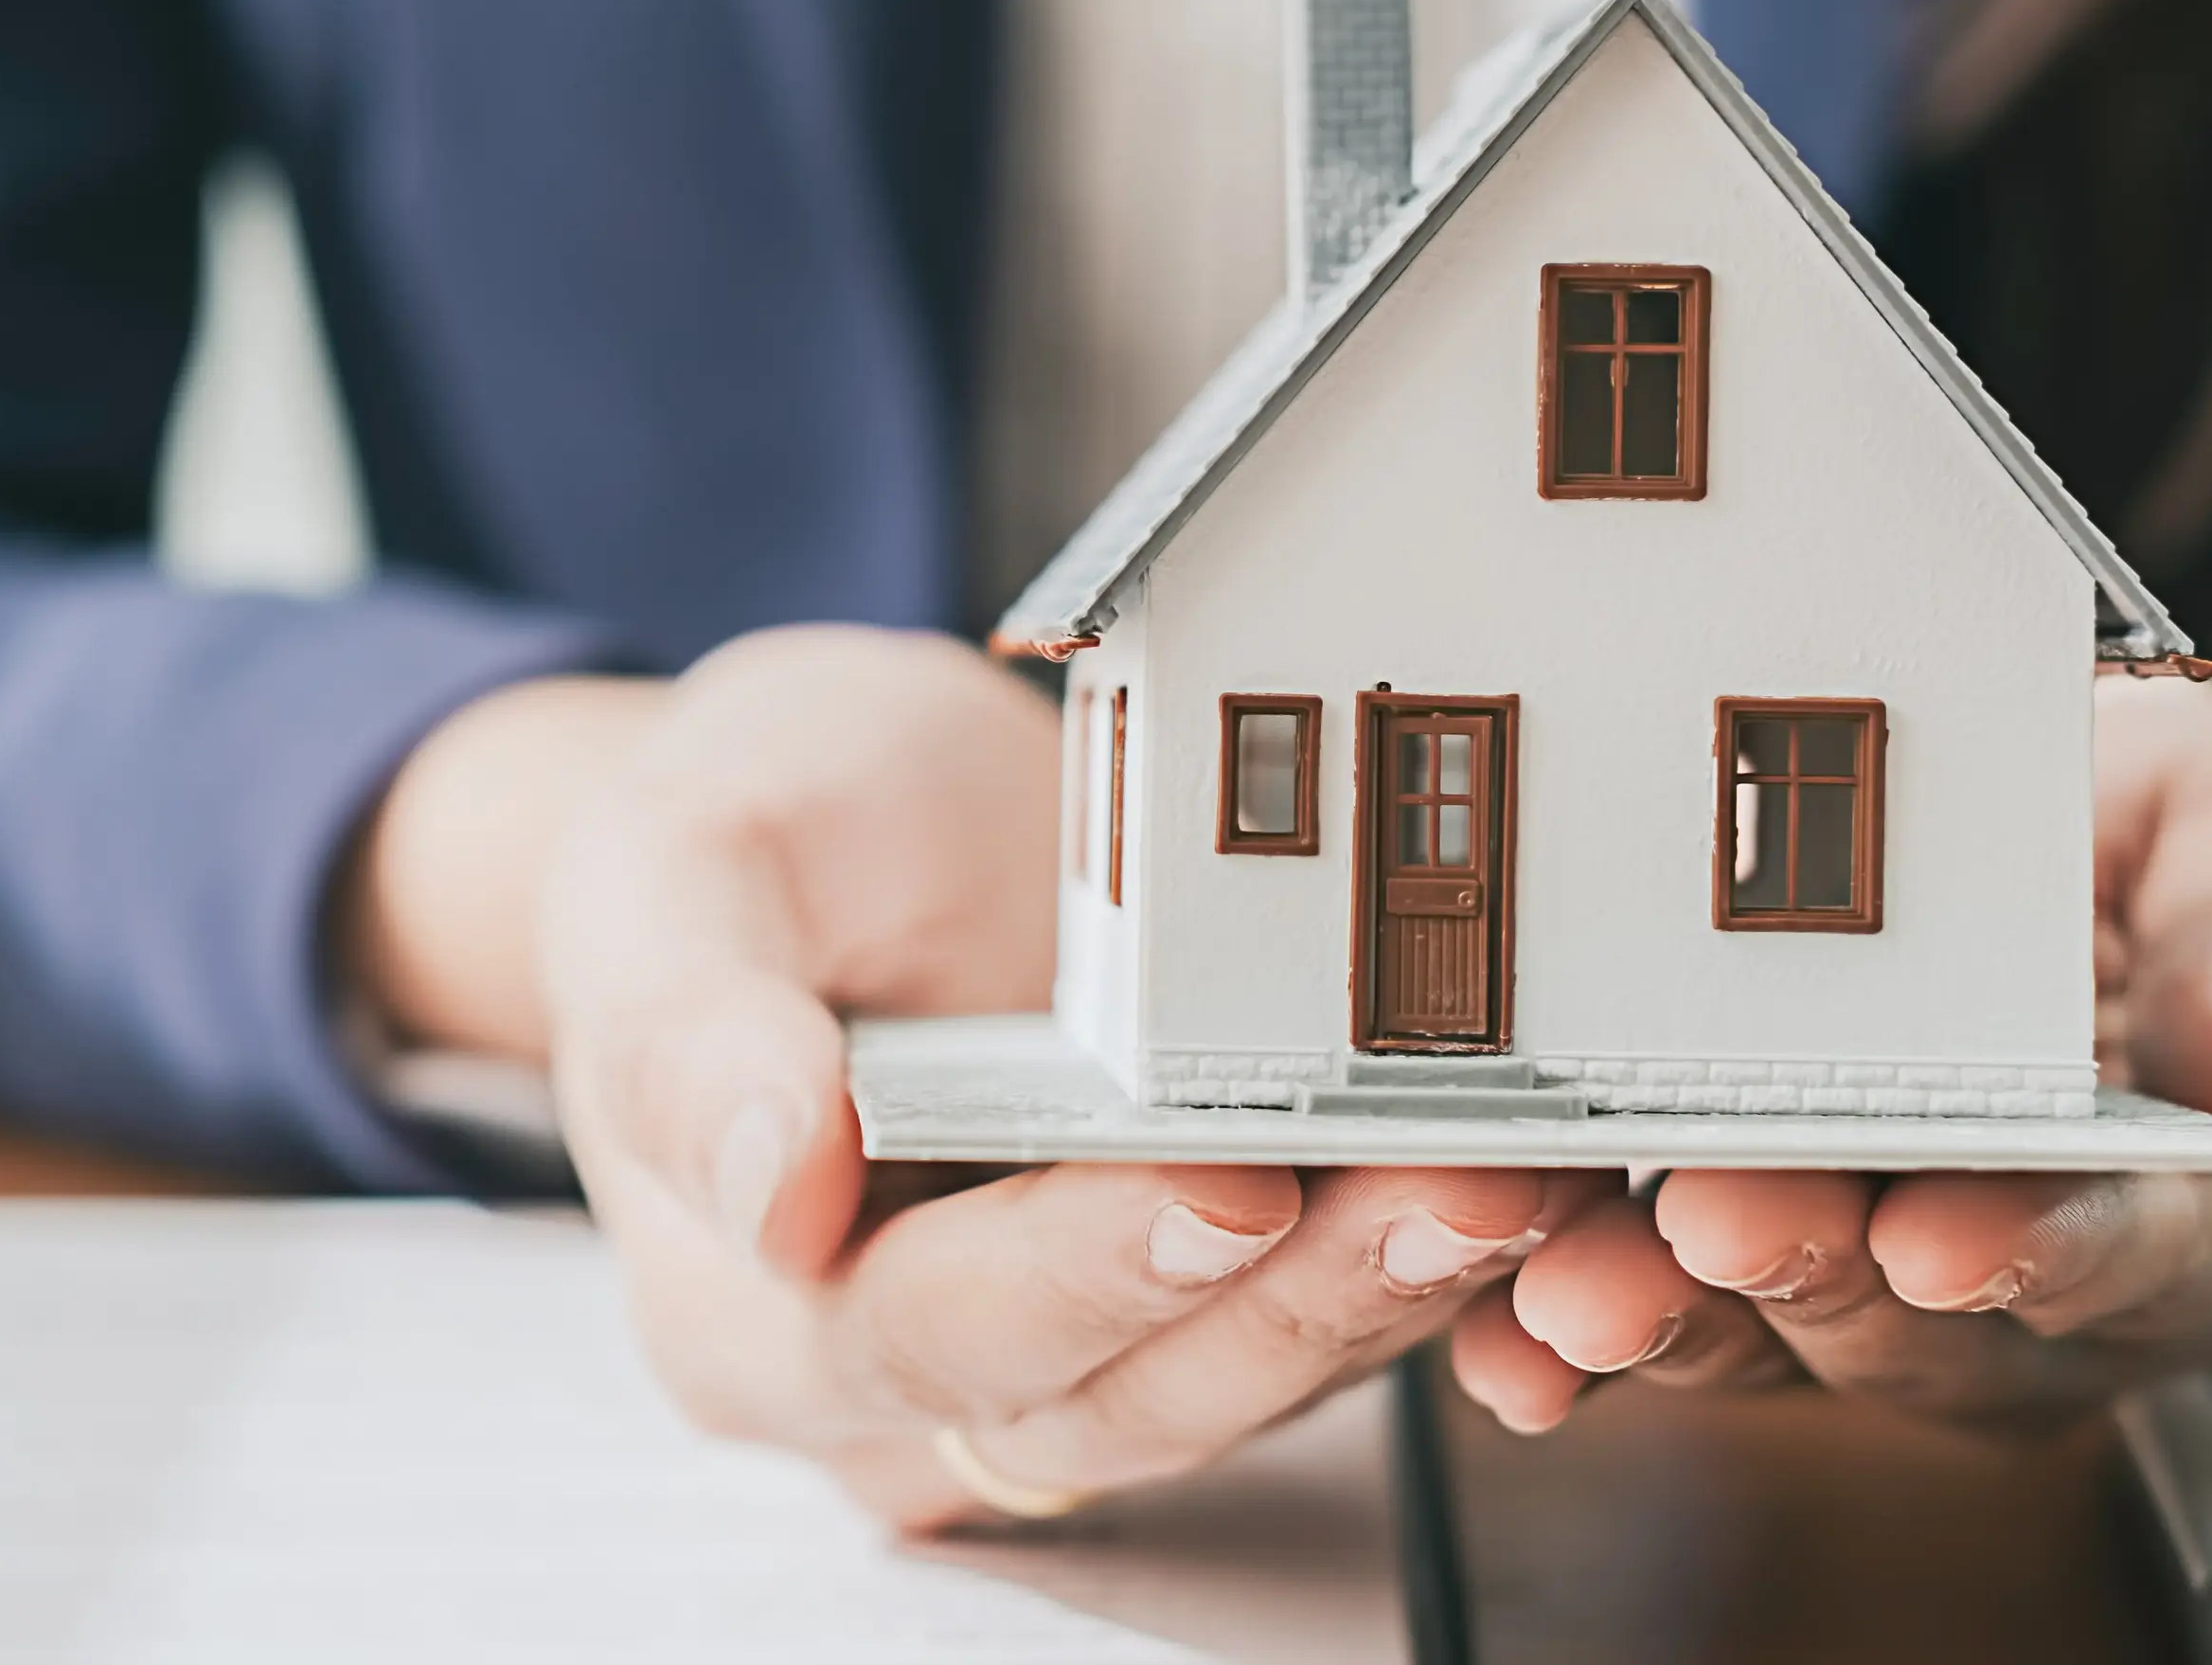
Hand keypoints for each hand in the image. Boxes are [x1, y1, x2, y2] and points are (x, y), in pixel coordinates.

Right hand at [504, 625, 1578, 1525]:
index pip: (932, 1330)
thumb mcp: (675, 871)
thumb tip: (780, 1189)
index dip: (1087, 1272)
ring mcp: (1063, 1352)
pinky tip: (1536, 1178)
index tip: (1224, 1185)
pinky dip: (1418, 1260)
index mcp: (755, 1313)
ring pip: (1243, 1380)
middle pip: (1122, 1393)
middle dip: (1303, 1297)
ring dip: (1393, 1288)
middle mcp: (911, 1383)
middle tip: (1459, 1184)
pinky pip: (1309, 1319)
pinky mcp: (1188, 1297)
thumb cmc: (742, 835)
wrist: (836, 819)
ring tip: (1525, 1173)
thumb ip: (700, 1028)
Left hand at [1454, 674, 2211, 1435]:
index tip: (1944, 1236)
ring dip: (1664, 1314)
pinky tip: (1495, 1331)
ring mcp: (1882, 1306)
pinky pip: (1657, 1330)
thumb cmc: (2184, 860)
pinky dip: (1561, 1344)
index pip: (2143, 1256)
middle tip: (1715, 1210)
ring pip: (1771, 1346)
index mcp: (2209, 1212)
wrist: (2086, 870)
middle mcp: (2040, 1300)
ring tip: (1572, 1278)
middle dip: (1810, 1271)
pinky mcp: (1743, 1287)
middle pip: (1926, 1322)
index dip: (2042, 1251)